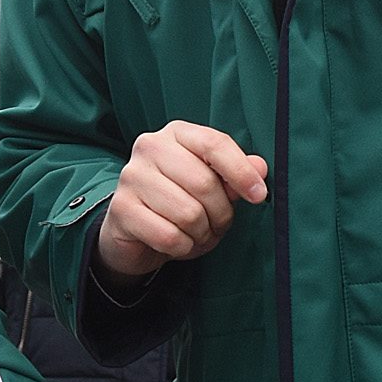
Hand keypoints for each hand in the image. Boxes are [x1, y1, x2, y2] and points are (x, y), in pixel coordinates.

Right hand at [96, 121, 267, 286]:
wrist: (133, 231)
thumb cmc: (178, 201)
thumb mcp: (210, 185)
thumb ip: (234, 173)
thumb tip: (260, 167)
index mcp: (176, 133)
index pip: (214, 144)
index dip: (241, 172)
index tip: (259, 195)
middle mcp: (149, 147)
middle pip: (205, 183)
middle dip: (221, 214)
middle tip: (217, 224)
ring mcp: (131, 176)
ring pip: (189, 214)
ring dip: (202, 233)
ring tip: (196, 233)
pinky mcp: (121, 209)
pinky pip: (169, 237)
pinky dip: (182, 247)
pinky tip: (177, 243)